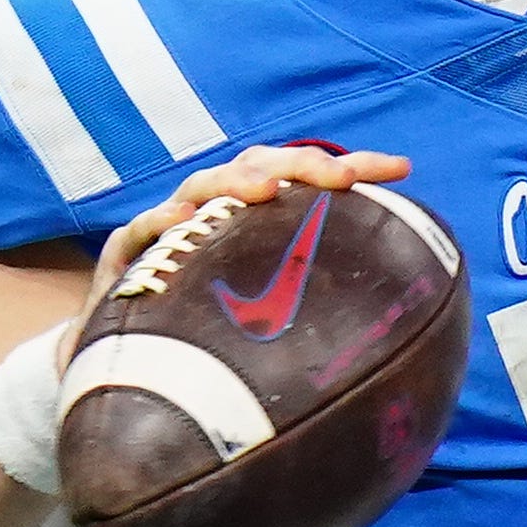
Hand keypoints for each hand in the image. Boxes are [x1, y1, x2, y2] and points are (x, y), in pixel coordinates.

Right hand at [80, 142, 413, 338]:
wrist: (122, 362)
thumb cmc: (211, 337)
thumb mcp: (271, 322)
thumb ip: (321, 312)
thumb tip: (404, 336)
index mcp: (258, 220)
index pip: (309, 181)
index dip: (355, 167)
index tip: (403, 168)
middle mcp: (217, 214)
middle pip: (260, 168)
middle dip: (302, 164)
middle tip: (342, 177)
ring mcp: (171, 230)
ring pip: (203, 185)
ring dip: (235, 180)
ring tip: (265, 189)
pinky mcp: (128, 256)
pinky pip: (139, 232)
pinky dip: (158, 221)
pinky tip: (180, 220)